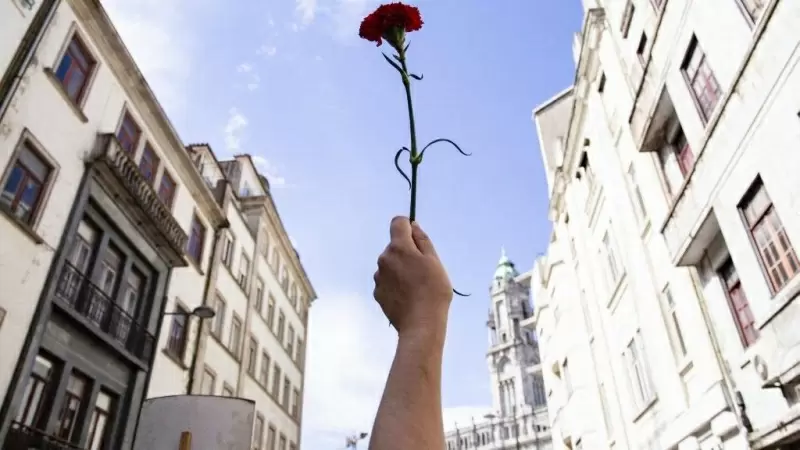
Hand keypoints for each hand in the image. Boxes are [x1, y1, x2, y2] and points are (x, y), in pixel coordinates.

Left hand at [373, 216, 452, 335]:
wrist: (420, 324)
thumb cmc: (433, 291)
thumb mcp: (434, 261)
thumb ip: (422, 240)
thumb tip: (412, 226)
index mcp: (399, 248)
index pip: (397, 223)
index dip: (408, 227)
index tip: (417, 238)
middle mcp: (384, 259)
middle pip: (394, 246)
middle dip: (407, 252)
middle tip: (423, 270)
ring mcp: (378, 277)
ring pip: (390, 265)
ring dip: (400, 269)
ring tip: (416, 287)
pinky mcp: (377, 293)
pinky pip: (387, 281)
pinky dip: (395, 284)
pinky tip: (407, 297)